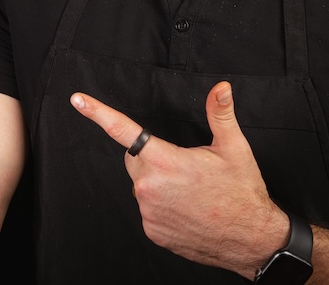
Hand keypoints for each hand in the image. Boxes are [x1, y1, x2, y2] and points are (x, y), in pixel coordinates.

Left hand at [70, 81, 287, 277]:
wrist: (251, 239)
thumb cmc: (242, 192)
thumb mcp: (233, 148)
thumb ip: (220, 114)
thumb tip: (221, 88)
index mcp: (164, 160)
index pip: (123, 130)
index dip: (97, 112)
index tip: (77, 100)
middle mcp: (149, 186)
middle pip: (134, 159)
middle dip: (151, 157)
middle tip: (183, 167)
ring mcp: (148, 212)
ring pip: (142, 186)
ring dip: (158, 184)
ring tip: (189, 192)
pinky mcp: (152, 231)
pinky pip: (148, 210)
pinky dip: (161, 207)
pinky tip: (185, 210)